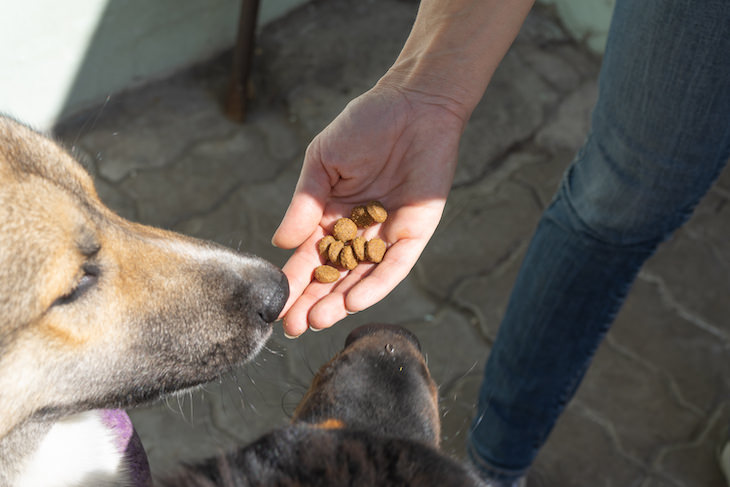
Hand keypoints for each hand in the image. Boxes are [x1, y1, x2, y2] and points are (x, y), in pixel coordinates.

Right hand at [272, 82, 464, 336]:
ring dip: (340, 300)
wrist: (413, 104)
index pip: (310, 255)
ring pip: (362, 276)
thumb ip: (305, 203)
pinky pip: (394, 264)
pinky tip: (353, 300)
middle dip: (314, 301)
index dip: (294, 281)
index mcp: (332, 214)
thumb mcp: (323, 162)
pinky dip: (375, 283)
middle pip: (334, 274)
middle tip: (294, 327)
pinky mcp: (414, 232)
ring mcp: (387, 233)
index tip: (277, 306)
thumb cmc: (365, 125)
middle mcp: (359, 230)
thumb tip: (280, 243)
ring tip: (317, 320)